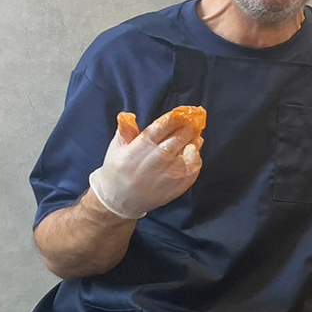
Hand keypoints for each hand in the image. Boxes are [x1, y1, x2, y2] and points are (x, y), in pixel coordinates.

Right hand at [87, 109, 204, 218]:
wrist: (120, 200)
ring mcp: (169, 173)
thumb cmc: (117, 170)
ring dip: (195, 140)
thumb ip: (125, 131)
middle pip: (179, 137)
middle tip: (196, 118)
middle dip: (189, 126)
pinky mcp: (178, 185)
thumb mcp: (116, 148)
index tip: (185, 111)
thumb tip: (127, 115)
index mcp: (140, 147)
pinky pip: (193, 168)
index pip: (163, 126)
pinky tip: (194, 150)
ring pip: (189, 151)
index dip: (177, 116)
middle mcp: (157, 159)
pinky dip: (196, 157)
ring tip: (196, 133)